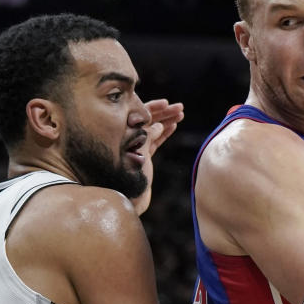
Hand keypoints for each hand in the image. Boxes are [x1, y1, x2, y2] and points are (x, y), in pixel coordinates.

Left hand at [131, 99, 183, 214]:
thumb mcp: (136, 156)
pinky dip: (165, 132)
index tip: (165, 103)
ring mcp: (136, 147)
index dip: (152, 108)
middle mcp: (128, 139)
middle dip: (164, 112)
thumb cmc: (127, 179)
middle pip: (147, 120)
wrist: (128, 200)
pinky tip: (174, 125)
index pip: (138, 115)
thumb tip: (158, 125)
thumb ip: (145, 138)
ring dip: (167, 120)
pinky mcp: (143, 157)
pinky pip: (155, 140)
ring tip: (181, 113)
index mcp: (122, 135)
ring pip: (153, 129)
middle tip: (179, 107)